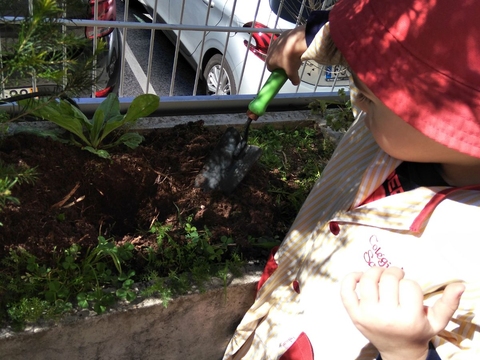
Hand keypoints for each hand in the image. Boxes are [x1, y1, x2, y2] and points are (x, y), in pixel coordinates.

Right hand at [265, 25, 306, 85]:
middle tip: (289, 65)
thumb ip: (293, 78)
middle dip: (280, 62)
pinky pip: (284, 42)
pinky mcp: (282, 35)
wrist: (297, 41)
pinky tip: (295, 47)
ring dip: (283, 53)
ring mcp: (275, 42)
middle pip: (274, 59)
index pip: (271, 69)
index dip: (277, 72)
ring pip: (278, 50)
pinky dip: (288, 44)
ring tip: (293, 55)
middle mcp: (269, 51)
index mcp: (269, 61)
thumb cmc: (291, 58)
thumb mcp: (292, 72)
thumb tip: (295, 82)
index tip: (283, 73)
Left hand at [340, 267, 464, 359]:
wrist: (398, 351)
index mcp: (408, 319)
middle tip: (397, 277)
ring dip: (375, 271)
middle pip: (388, 279)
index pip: (409, 285)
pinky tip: (360, 276)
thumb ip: (448, 303)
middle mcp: (386, 317)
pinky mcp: (354, 315)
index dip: (411, 284)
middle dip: (394, 273)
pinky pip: (346, 291)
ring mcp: (367, 315)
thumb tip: (459, 284)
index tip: (411, 292)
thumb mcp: (436, 321)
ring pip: (368, 280)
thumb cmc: (418, 331)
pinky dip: (350, 279)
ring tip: (382, 275)